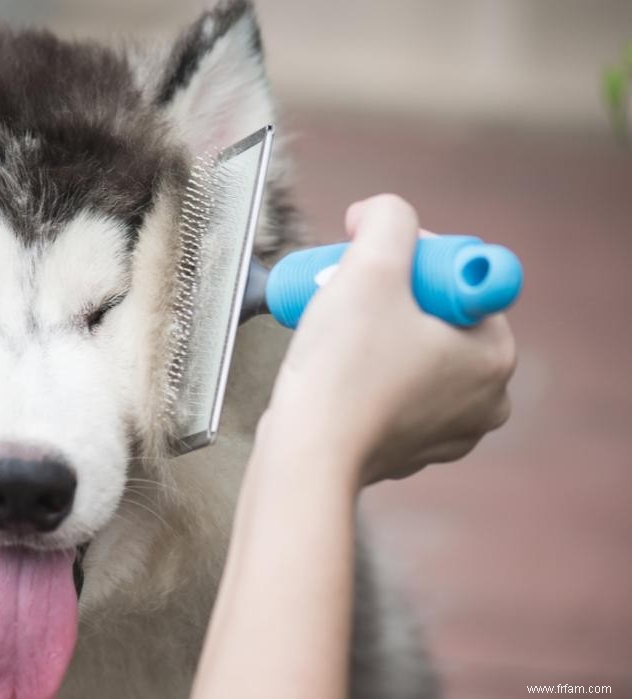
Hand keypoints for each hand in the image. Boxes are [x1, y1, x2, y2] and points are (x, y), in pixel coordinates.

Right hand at [262, 194, 515, 486]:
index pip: (461, 278)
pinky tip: (337, 371)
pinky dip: (368, 373)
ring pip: (411, 351)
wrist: (305, 455)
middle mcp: (484, 399)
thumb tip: (379, 213)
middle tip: (345, 293)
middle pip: (436, 314)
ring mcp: (448, 430)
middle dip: (389, 295)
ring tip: (335, 332)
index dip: (411, 258)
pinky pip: (393, 389)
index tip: (371, 264)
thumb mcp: (371, 266)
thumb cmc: (341, 370)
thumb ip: (388, 218)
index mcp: (494, 355)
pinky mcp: (409, 448)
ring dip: (377, 331)